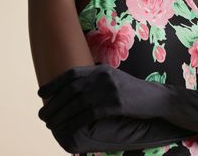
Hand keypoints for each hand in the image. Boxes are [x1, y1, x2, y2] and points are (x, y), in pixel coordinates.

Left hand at [38, 64, 164, 131]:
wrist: (156, 98)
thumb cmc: (131, 91)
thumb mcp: (112, 79)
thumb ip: (94, 80)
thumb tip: (71, 90)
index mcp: (100, 69)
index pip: (72, 73)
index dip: (54, 83)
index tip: (41, 93)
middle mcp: (103, 76)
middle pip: (71, 89)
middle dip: (53, 103)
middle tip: (42, 115)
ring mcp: (110, 89)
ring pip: (77, 103)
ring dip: (60, 115)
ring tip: (48, 124)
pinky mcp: (116, 105)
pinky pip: (89, 114)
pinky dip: (74, 122)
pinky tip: (65, 129)